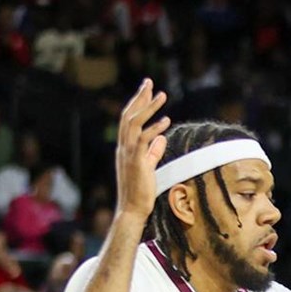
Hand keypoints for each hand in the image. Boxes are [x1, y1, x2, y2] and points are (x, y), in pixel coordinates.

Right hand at [116, 79, 170, 218]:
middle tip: (149, 82)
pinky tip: (166, 121)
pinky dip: (155, 128)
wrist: (132, 209)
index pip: (129, 120)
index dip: (137, 104)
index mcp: (124, 147)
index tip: (146, 90)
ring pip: (135, 123)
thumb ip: (154, 152)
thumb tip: (162, 138)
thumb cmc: (140, 191)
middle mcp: (123, 147)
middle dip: (139, 97)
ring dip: (149, 108)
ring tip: (162, 95)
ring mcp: (128, 153)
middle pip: (129, 115)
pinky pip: (144, 140)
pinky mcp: (136, 161)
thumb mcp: (148, 167)